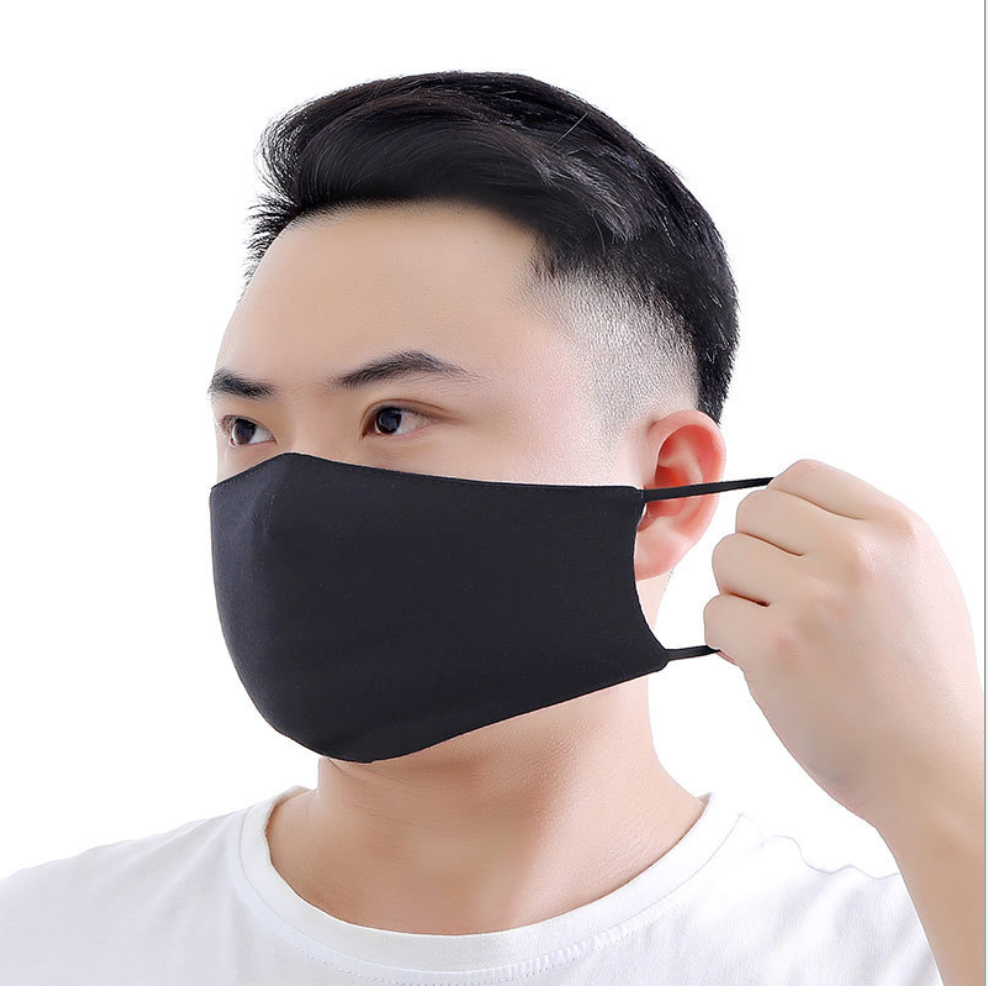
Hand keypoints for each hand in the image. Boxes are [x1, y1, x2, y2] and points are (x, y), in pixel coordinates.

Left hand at [703, 458, 983, 829]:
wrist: (935, 771)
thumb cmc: (921, 682)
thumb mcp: (921, 582)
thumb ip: (861, 536)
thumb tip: (784, 508)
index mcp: (897, 529)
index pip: (799, 475)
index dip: (780, 514)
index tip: (786, 551)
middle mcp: (857, 554)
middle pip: (752, 511)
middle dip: (753, 553)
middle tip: (774, 598)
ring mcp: (815, 599)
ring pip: (725, 558)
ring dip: (737, 597)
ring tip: (777, 634)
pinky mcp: (776, 648)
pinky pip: (712, 614)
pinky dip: (726, 642)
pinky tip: (763, 665)